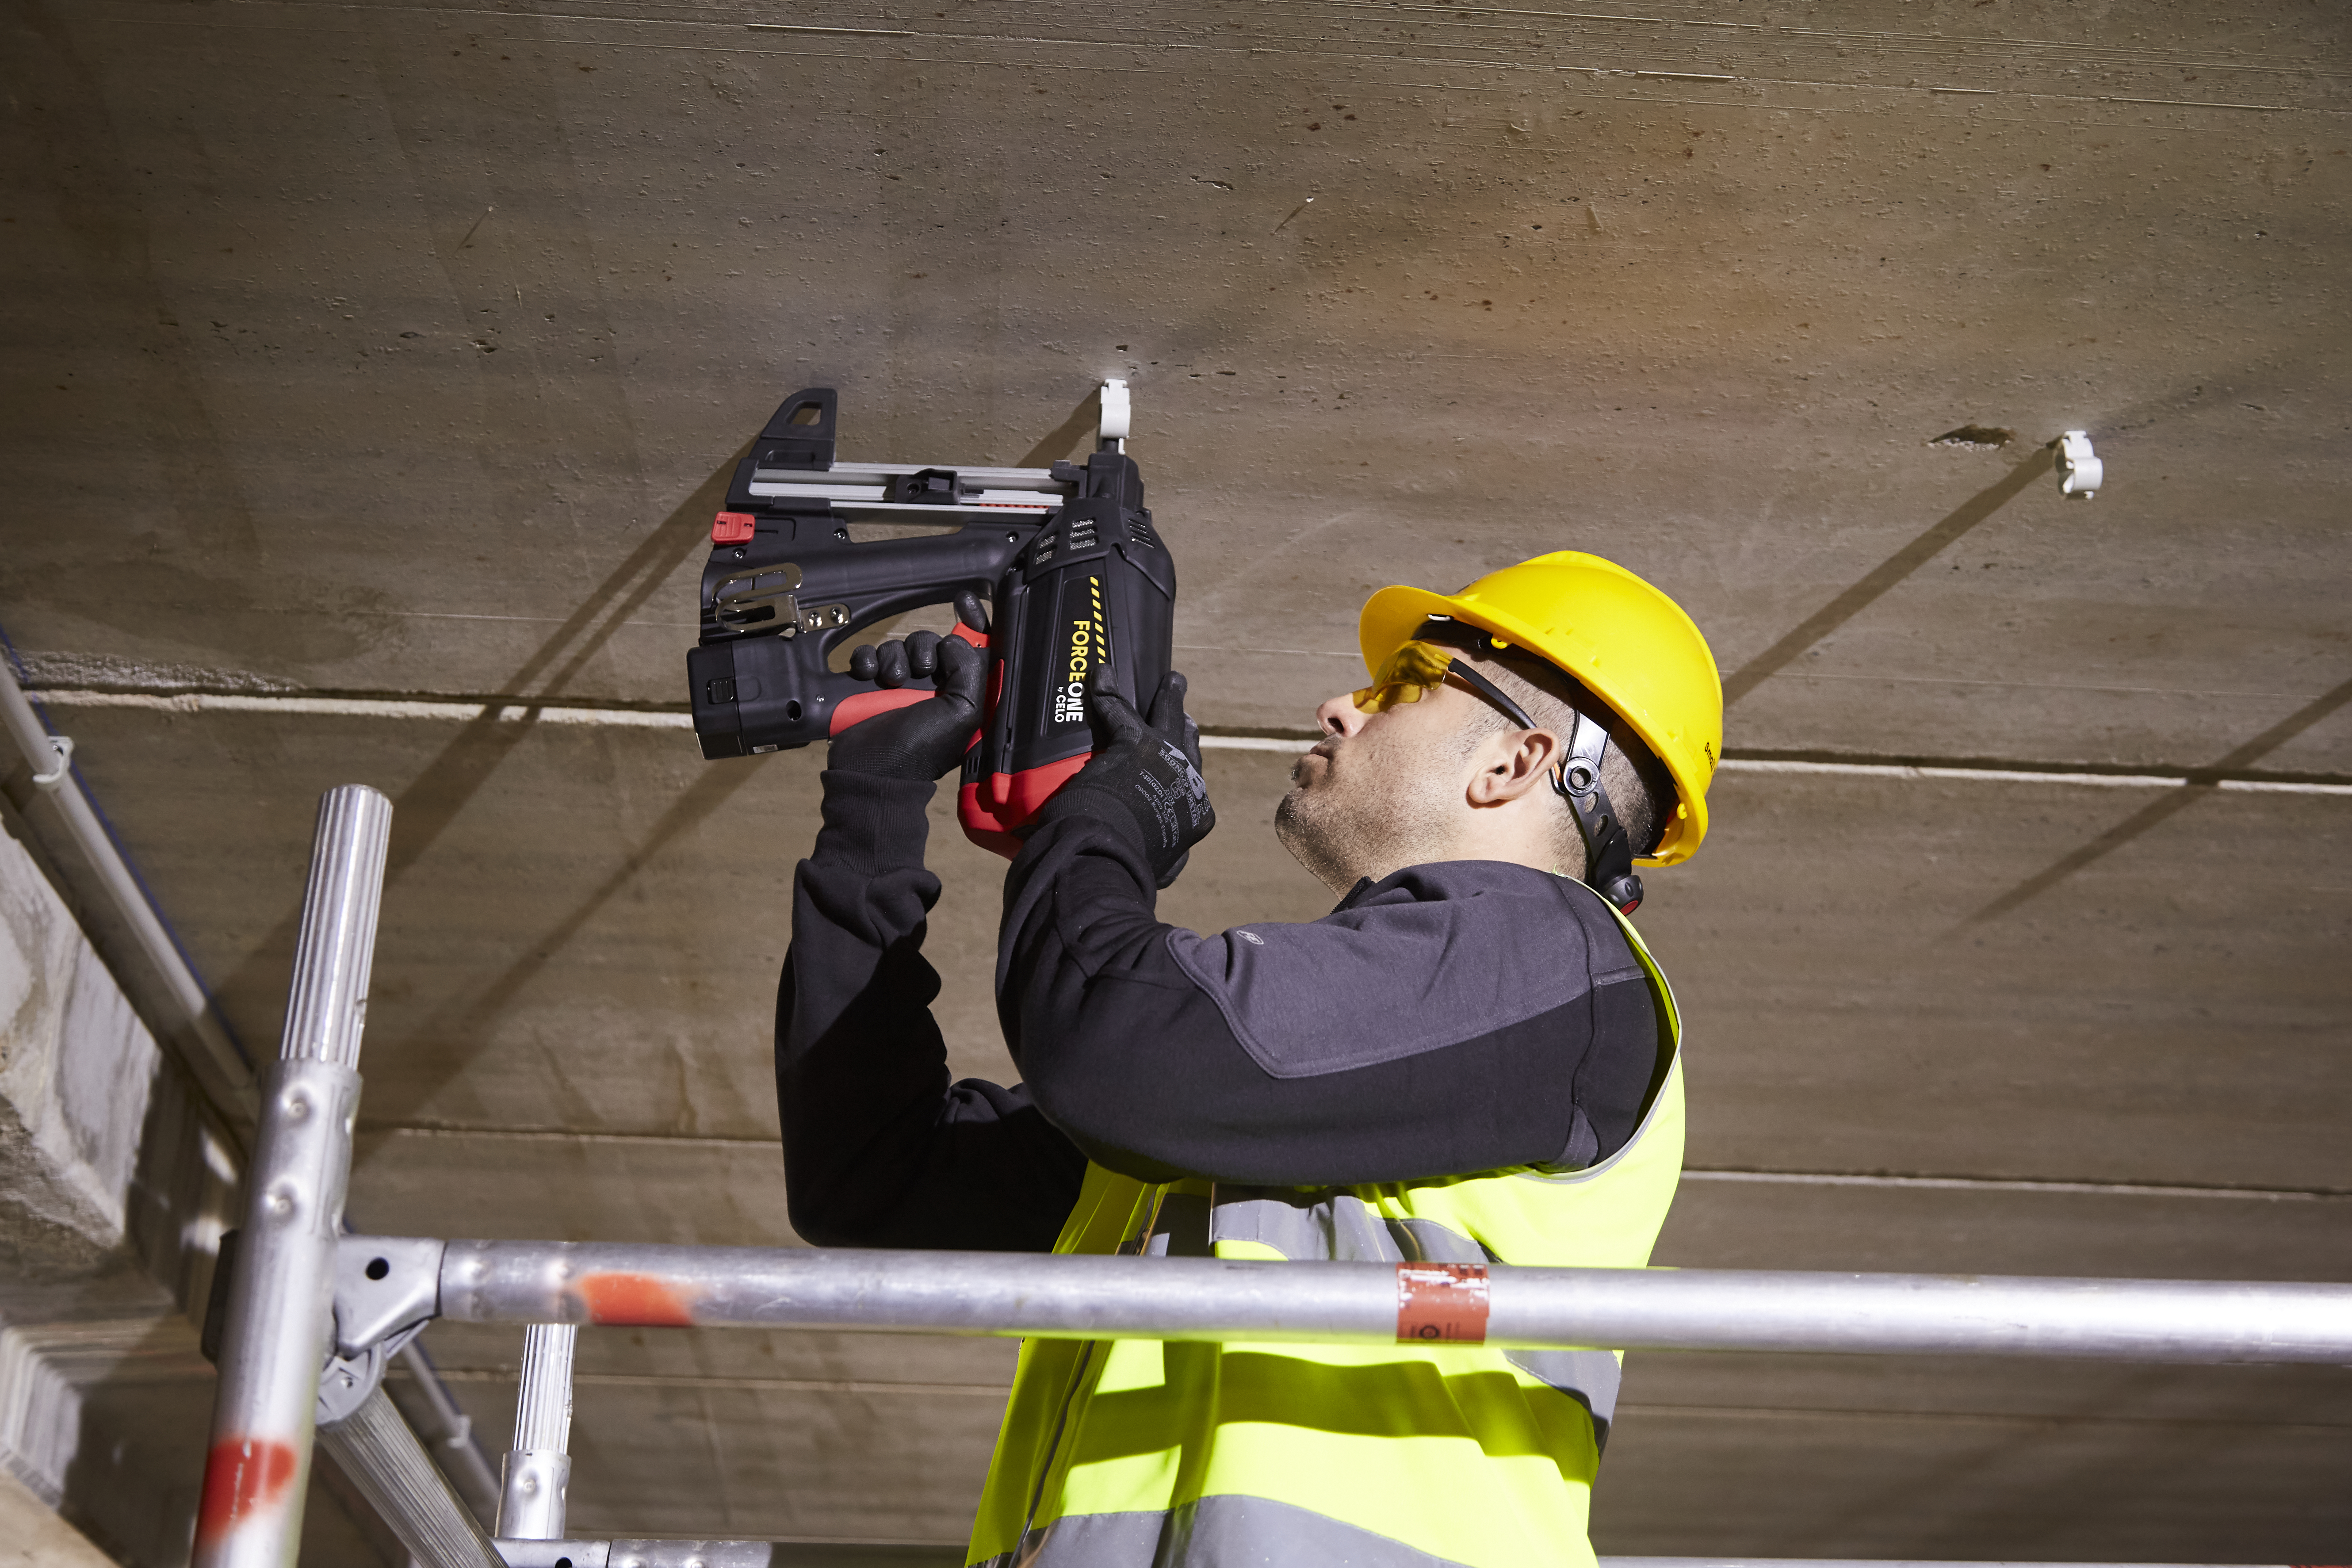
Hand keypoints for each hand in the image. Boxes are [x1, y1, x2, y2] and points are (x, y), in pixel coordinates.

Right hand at [827, 593, 989, 781]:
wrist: (872, 772)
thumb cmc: (920, 750)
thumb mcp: (962, 713)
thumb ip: (970, 671)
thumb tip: (955, 641)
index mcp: (961, 695)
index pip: (972, 651)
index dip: (973, 623)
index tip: (963, 600)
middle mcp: (933, 688)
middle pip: (932, 642)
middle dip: (925, 648)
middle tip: (922, 669)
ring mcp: (899, 686)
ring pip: (899, 646)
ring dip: (895, 657)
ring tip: (892, 681)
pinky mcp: (869, 685)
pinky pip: (869, 654)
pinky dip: (867, 659)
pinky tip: (868, 675)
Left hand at [1046, 669, 1213, 887]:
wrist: (1112, 857)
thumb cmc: (1129, 868)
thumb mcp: (1159, 872)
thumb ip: (1166, 864)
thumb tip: (1167, 874)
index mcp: (1195, 816)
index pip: (1191, 789)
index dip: (1183, 775)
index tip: (1177, 769)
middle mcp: (1188, 784)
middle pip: (1189, 748)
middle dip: (1187, 731)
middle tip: (1185, 717)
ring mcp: (1165, 760)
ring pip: (1168, 720)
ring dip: (1169, 698)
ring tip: (1173, 682)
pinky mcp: (1135, 744)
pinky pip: (1119, 711)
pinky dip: (1107, 692)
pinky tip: (1101, 675)